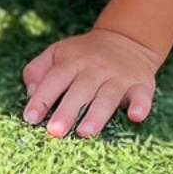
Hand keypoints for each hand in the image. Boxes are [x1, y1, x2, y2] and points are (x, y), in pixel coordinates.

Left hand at [22, 27, 160, 137]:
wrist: (126, 40)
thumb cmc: (83, 55)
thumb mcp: (57, 53)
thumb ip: (37, 70)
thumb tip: (30, 93)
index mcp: (72, 61)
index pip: (54, 80)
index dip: (42, 99)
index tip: (30, 118)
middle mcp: (95, 68)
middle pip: (80, 91)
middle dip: (67, 111)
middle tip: (55, 131)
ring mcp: (119, 76)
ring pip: (107, 96)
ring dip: (97, 115)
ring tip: (84, 133)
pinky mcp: (141, 84)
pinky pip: (142, 95)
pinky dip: (141, 105)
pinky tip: (135, 116)